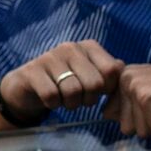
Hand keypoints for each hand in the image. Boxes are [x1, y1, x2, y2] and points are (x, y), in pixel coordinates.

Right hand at [0, 40, 124, 125]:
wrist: (26, 88)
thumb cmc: (63, 82)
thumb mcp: (88, 75)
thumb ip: (108, 72)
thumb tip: (123, 70)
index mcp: (88, 46)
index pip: (112, 70)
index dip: (107, 88)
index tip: (97, 93)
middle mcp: (70, 47)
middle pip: (94, 83)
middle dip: (88, 99)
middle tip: (79, 100)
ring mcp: (50, 57)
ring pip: (73, 91)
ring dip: (70, 104)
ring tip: (64, 100)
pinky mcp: (32, 70)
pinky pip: (52, 95)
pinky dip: (53, 104)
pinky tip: (50, 100)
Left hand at [102, 62, 150, 137]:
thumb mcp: (150, 90)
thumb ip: (127, 101)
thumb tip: (105, 116)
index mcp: (124, 76)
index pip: (111, 114)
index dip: (136, 116)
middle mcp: (126, 80)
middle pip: (125, 126)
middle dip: (148, 122)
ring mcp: (138, 89)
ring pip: (140, 131)